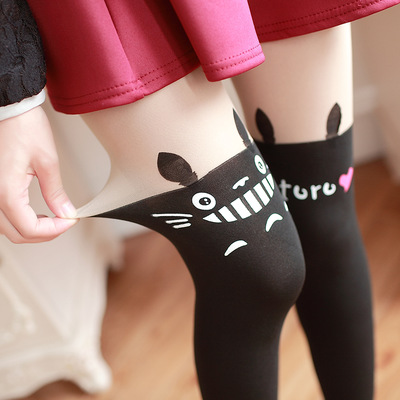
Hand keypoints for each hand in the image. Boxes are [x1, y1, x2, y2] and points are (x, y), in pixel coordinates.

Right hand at [0, 106, 77, 242]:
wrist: (9, 109)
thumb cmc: (25, 128)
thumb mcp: (47, 162)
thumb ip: (55, 193)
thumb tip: (66, 213)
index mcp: (5, 191)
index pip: (29, 228)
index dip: (53, 230)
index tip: (69, 221)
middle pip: (16, 233)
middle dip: (44, 233)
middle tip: (64, 222)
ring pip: (7, 227)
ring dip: (30, 229)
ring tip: (51, 219)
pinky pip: (2, 215)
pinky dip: (19, 219)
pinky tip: (35, 212)